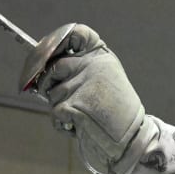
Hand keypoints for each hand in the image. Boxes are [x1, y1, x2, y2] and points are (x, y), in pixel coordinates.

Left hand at [25, 24, 145, 173]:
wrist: (131, 140)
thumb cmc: (115, 114)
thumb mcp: (105, 82)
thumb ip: (81, 71)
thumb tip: (43, 71)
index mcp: (102, 57)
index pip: (77, 33)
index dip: (56, 41)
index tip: (46, 54)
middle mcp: (93, 65)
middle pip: (54, 67)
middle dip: (47, 84)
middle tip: (54, 96)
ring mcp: (84, 83)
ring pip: (52, 93)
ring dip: (60, 108)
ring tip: (83, 117)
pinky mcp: (76, 103)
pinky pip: (55, 112)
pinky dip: (62, 124)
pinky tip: (80, 127)